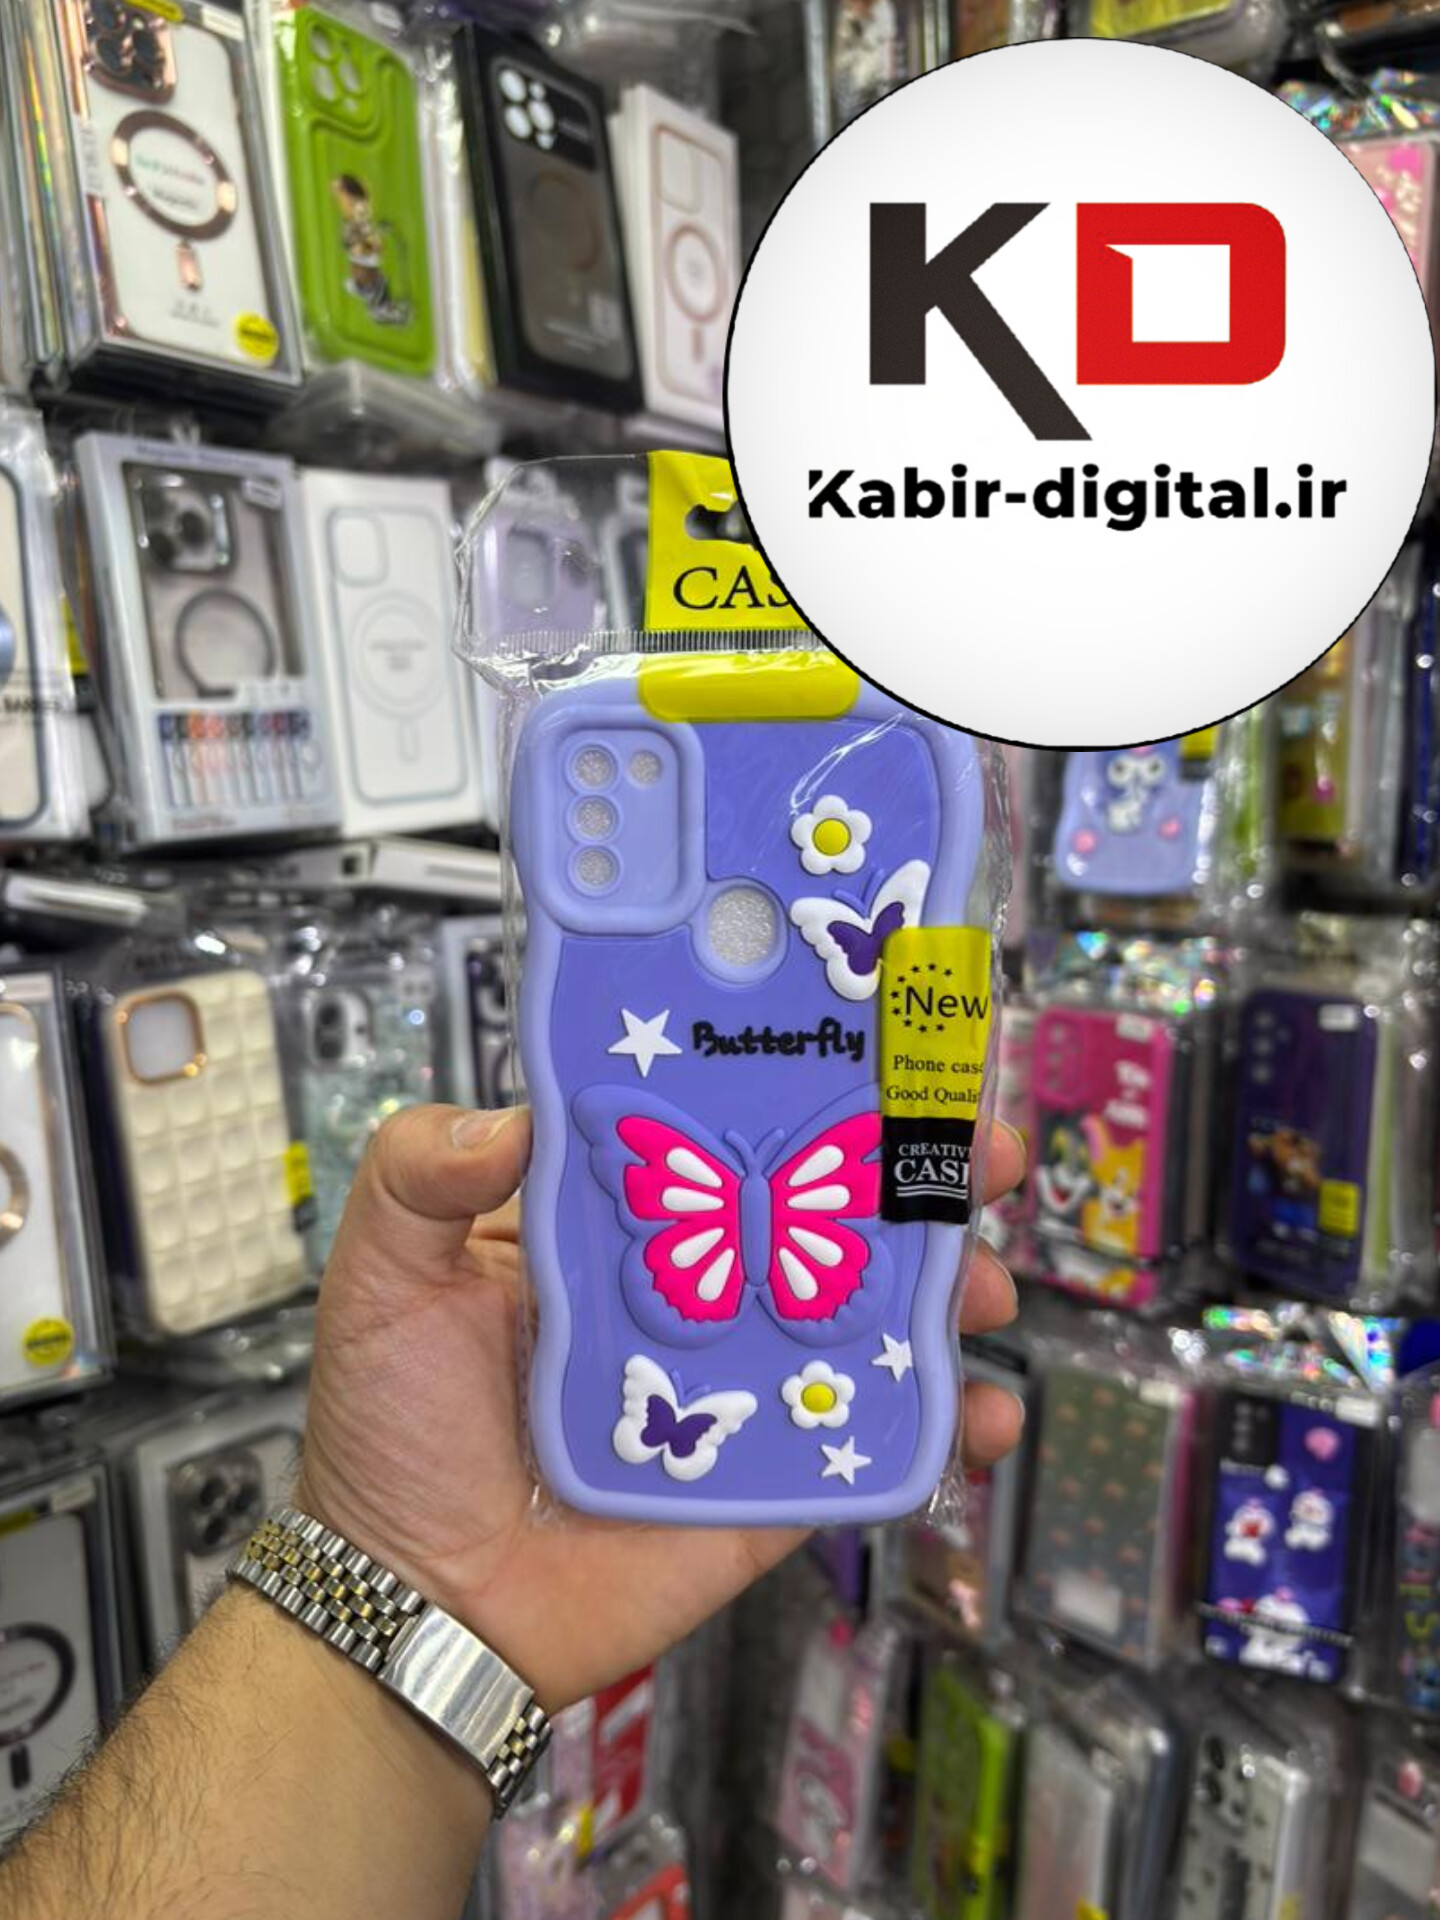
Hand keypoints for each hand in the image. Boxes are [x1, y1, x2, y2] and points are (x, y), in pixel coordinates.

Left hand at [297, 1105, 1024, 1711]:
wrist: (423, 1606)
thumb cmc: (393, 1435)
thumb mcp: (380, 1277)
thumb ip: (420, 1174)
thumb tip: (514, 1115)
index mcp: (618, 1220)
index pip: (721, 1123)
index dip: (799, 1077)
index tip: (869, 1039)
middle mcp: (698, 1283)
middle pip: (823, 1205)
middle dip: (914, 1169)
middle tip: (973, 1146)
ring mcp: (745, 1376)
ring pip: (871, 1309)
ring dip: (950, 1280)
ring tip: (985, 1272)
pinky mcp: (775, 1468)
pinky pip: (873, 1435)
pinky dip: (949, 1422)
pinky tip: (987, 1407)